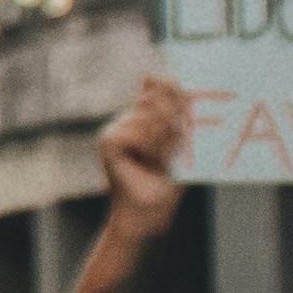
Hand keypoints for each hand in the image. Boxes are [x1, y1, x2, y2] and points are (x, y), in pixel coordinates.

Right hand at [95, 71, 191, 241]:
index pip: (157, 89)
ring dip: (162, 142)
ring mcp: (115, 129)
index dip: (171, 91)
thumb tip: (165, 81)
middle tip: (171, 149)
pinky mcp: (108, 141)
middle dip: (171, 124)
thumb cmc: (167, 180)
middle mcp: (126, 120)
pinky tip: (144, 162)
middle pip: (155, 101)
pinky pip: (137, 133)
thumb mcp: (179, 143)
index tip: (183, 108)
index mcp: (143, 118)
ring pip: (148, 118)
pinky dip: (148, 149)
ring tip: (157, 161)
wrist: (150, 211)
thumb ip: (174, 112)